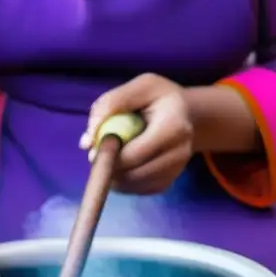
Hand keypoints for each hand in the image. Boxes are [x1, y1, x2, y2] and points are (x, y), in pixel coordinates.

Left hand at [82, 73, 193, 194]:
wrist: (188, 116)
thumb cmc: (160, 98)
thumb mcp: (141, 86)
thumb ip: (111, 104)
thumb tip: (87, 141)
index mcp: (174, 127)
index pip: (135, 153)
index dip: (109, 155)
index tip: (92, 150)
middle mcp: (180, 154)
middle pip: (133, 173)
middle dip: (109, 168)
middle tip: (95, 156)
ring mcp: (175, 172)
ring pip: (132, 185)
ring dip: (113, 175)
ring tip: (109, 156)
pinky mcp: (167, 183)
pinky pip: (136, 190)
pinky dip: (122, 181)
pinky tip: (122, 163)